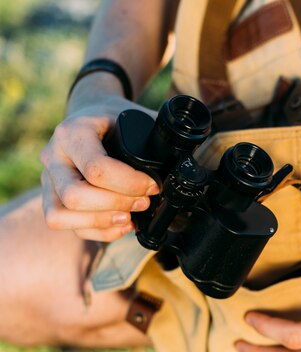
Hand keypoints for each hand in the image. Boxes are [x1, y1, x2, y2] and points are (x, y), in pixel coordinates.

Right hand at [40, 95, 158, 240]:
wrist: (90, 113)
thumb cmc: (118, 118)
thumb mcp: (139, 117)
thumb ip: (161, 136)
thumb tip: (194, 161)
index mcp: (74, 132)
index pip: (96, 168)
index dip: (130, 184)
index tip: (153, 186)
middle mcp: (54, 155)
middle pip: (75, 196)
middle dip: (116, 205)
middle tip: (144, 203)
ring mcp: (48, 178)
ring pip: (60, 216)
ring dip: (100, 222)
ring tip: (129, 219)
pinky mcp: (51, 197)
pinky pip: (64, 226)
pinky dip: (96, 231)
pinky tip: (121, 225)